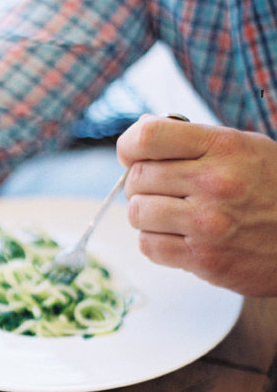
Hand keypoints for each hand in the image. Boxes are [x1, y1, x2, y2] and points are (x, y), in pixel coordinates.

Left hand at [117, 114, 276, 295]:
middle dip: (141, 184)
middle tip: (162, 190)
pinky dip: (155, 242)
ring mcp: (208, 224)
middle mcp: (214, 183)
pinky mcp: (204, 259)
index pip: (148, 138)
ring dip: (147, 215)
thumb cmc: (273, 188)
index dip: (129, 146)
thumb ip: (191, 139)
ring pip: (137, 214)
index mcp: (223, 147)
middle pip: (137, 178)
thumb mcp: (243, 147)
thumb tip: (138, 132)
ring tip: (171, 214)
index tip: (132, 154)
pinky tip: (178, 236)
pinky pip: (149, 246)